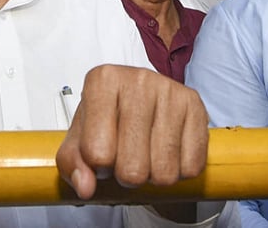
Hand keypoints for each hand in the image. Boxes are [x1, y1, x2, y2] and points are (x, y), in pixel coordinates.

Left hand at [55, 65, 208, 199]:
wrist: (142, 103)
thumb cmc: (106, 122)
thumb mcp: (78, 141)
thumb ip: (72, 165)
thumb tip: (86, 187)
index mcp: (102, 80)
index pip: (97, 153)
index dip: (98, 166)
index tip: (102, 151)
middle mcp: (138, 79)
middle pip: (132, 168)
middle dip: (128, 175)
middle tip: (127, 157)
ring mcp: (171, 90)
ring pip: (164, 172)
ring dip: (154, 175)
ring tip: (147, 154)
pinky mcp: (195, 104)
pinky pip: (191, 166)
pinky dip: (180, 171)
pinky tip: (169, 152)